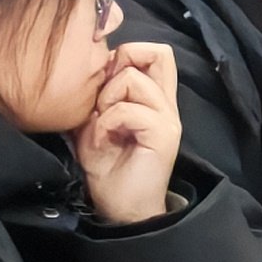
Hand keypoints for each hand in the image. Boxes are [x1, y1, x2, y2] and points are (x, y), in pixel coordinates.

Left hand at [72, 40, 184, 227]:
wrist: (122, 209)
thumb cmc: (109, 168)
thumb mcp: (96, 125)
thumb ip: (100, 98)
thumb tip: (93, 73)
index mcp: (155, 99)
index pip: (153, 53)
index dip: (124, 56)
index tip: (103, 84)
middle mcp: (167, 103)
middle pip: (157, 52)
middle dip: (120, 65)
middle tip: (104, 100)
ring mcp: (168, 118)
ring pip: (132, 80)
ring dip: (106, 101)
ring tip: (100, 126)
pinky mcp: (163, 135)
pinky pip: (126, 110)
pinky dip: (105, 123)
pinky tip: (102, 141)